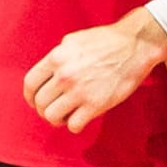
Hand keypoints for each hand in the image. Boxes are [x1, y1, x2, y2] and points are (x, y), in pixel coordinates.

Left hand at [24, 14, 166, 131]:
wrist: (136, 45)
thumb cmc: (107, 40)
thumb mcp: (74, 40)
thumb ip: (57, 57)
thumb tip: (47, 74)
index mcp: (57, 57)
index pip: (30, 84)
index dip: (30, 96)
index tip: (35, 101)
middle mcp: (65, 75)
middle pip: (40, 103)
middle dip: (44, 109)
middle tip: (54, 109)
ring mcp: (80, 91)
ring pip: (52, 116)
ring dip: (57, 119)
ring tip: (66, 115)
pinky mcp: (96, 104)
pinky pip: (73, 125)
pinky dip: (74, 125)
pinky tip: (81, 118)